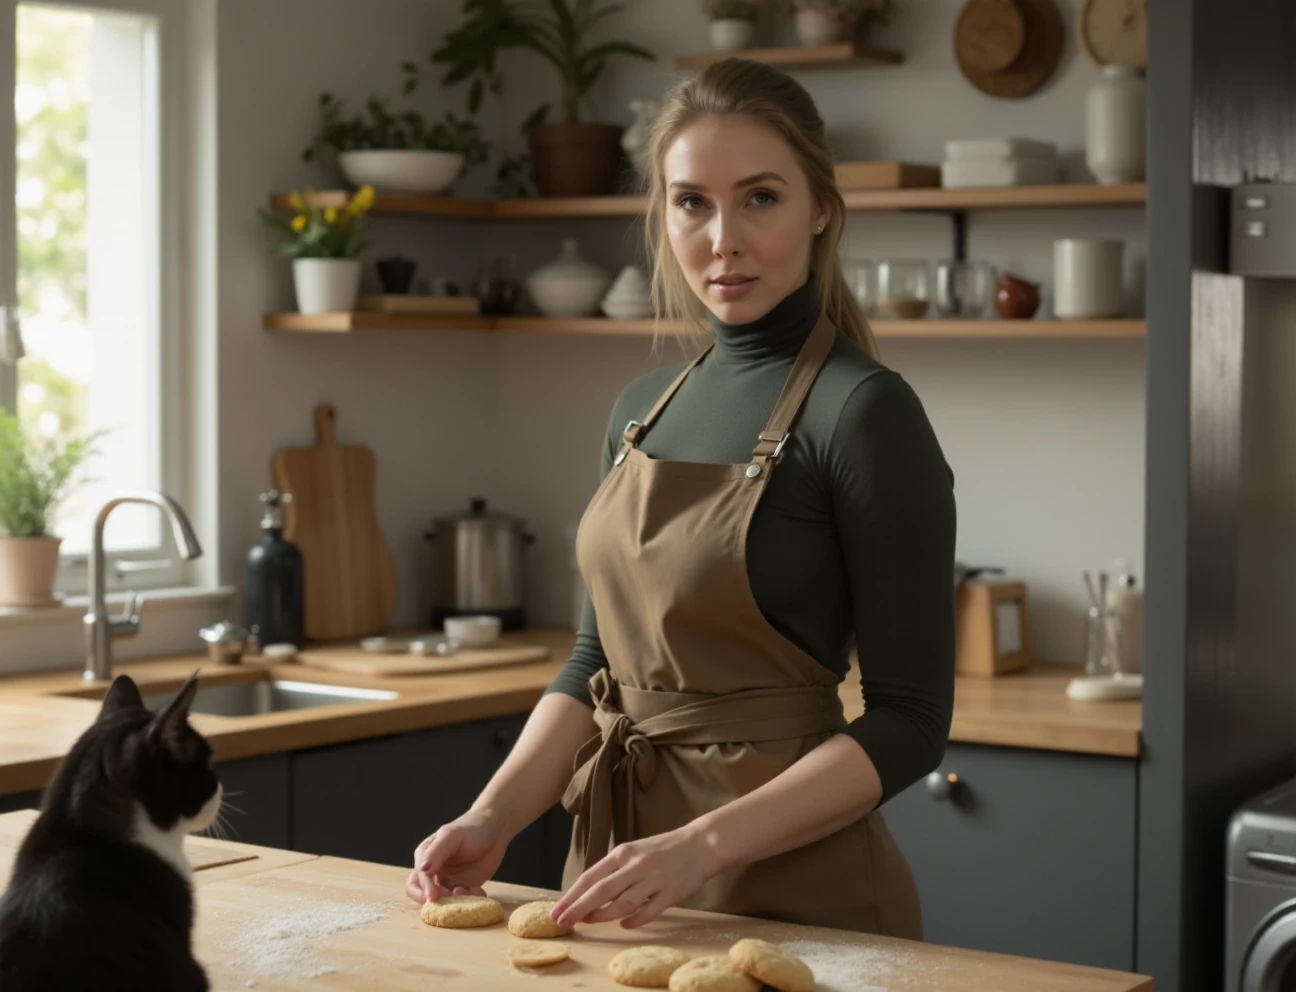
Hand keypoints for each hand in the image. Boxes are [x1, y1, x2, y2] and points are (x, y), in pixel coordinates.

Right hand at [404, 809, 510, 904]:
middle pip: (425, 898)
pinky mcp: (463, 889)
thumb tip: (421, 869)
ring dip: (456, 903)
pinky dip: (470, 902)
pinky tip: (479, 891)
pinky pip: (462, 903)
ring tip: (472, 891)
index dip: (423, 892)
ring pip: (445, 904)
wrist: (495, 831)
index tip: (434, 898)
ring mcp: (448, 883)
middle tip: (455, 896)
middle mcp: (433, 874)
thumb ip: (435, 853)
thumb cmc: (470, 828)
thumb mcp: (451, 836)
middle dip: (439, 903)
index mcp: (424, 858)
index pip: (416, 882)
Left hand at [549, 825, 721, 929]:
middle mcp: (636, 865)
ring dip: (603, 916)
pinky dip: (634, 920)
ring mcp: (654, 878)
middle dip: (578, 908)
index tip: (557, 911)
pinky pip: (649, 911)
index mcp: (623, 853)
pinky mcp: (672, 892)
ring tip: (589, 922)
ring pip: (623, 902)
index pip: (591, 876)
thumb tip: (588, 894)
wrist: (700, 844)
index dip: (571, 895)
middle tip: (562, 922)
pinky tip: (624, 925)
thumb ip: (614, 869)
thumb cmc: (663, 850)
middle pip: (601, 890)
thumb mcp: (634, 851)